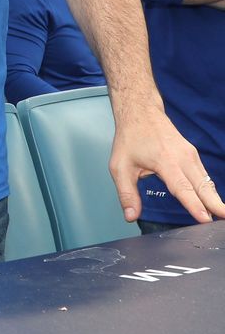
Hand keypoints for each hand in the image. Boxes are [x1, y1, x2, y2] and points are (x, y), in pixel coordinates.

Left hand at [110, 105, 224, 223]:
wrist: (141, 112)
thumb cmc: (130, 138)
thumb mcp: (119, 166)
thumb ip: (126, 193)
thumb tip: (131, 216)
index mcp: (164, 160)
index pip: (182, 187)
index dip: (194, 205)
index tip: (205, 219)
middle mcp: (182, 158)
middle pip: (203, 187)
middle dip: (215, 206)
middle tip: (223, 220)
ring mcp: (191, 155)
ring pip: (207, 182)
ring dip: (215, 200)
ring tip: (221, 217)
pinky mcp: (193, 155)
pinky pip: (204, 177)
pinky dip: (210, 191)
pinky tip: (213, 204)